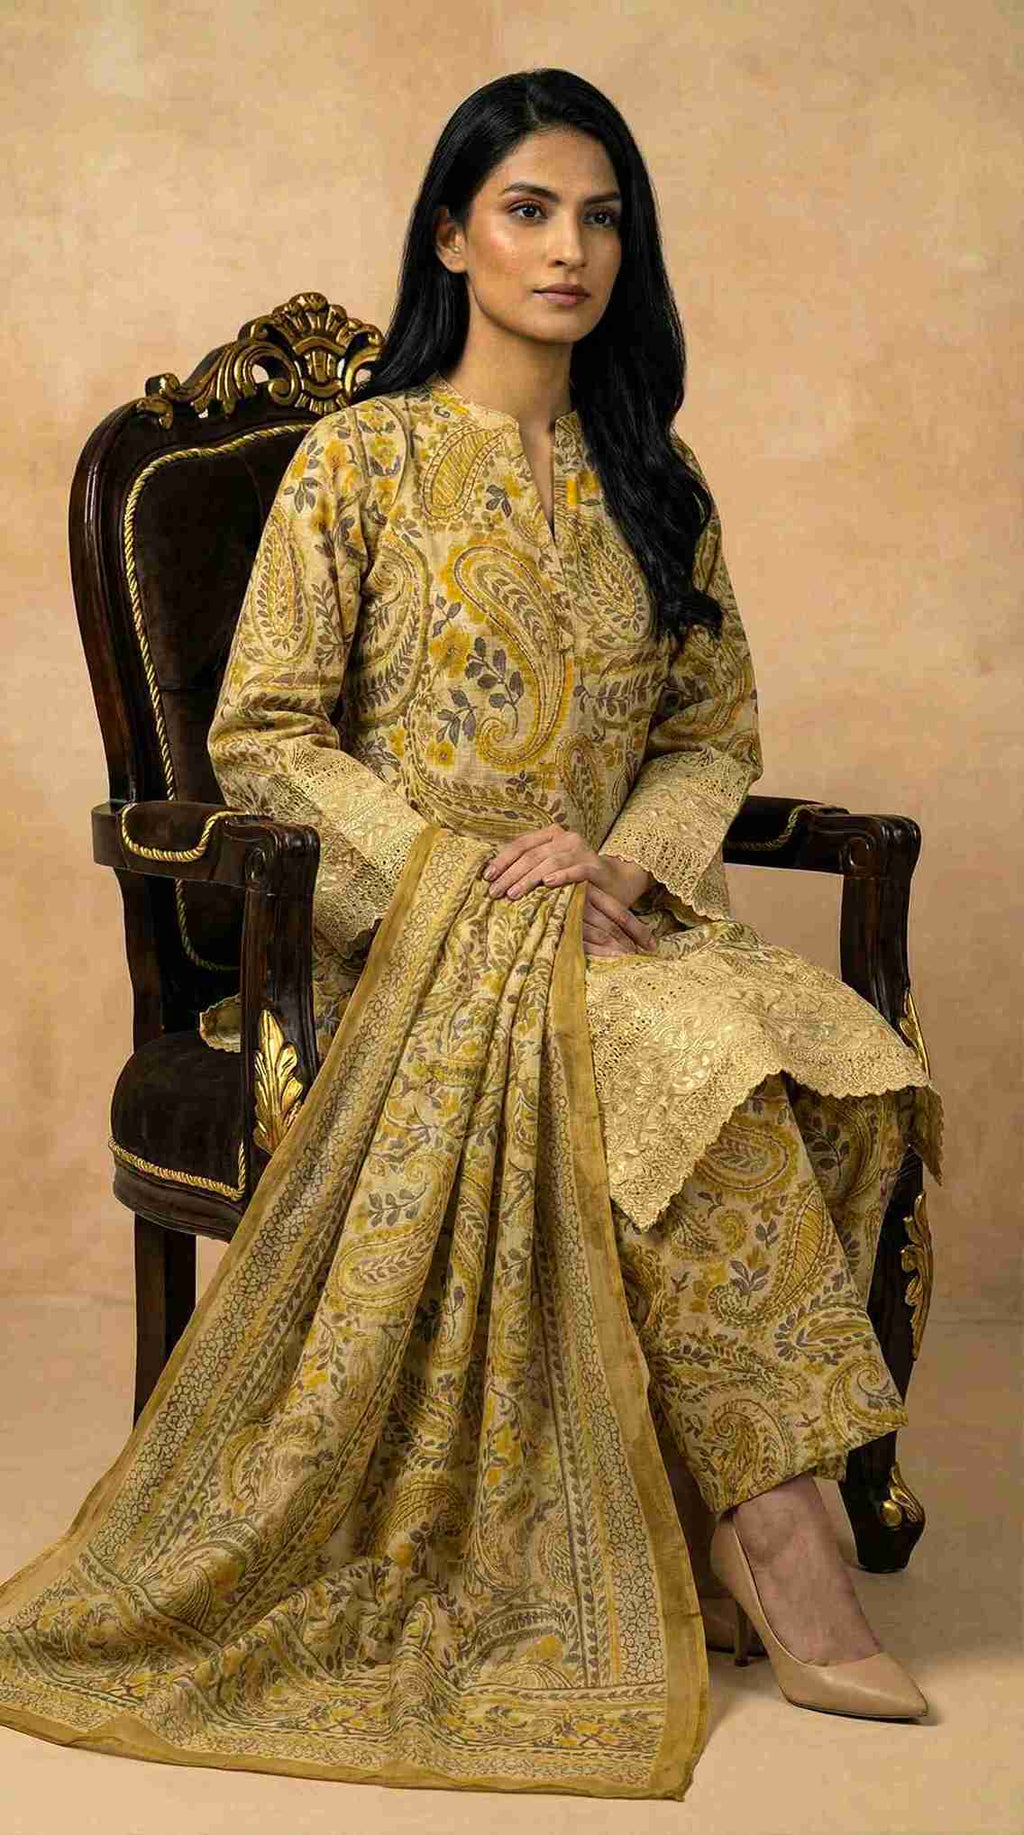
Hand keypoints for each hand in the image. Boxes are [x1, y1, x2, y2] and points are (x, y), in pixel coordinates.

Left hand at [481, 824, 656, 957]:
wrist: (616, 882)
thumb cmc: (576, 879)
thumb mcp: (550, 868)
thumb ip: (530, 867)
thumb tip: (495, 879)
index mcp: (551, 835)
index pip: (521, 844)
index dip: (502, 860)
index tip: (487, 877)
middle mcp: (565, 838)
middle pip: (532, 855)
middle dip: (510, 874)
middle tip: (495, 892)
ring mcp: (581, 851)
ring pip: (549, 862)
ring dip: (529, 879)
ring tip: (513, 894)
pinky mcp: (595, 866)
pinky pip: (576, 870)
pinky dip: (562, 876)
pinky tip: (547, 884)